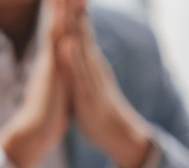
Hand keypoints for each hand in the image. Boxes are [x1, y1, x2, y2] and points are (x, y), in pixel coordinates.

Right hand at [0, 0, 72, 167]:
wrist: (35, 130)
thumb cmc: (49, 113)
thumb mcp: (60, 88)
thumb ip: (62, 75)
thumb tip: (63, 70)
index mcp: (58, 60)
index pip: (64, 29)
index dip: (68, 11)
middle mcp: (53, 56)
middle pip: (57, 20)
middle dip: (62, 1)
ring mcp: (51, 61)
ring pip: (54, 26)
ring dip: (58, 6)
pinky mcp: (51, 70)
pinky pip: (54, 42)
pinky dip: (57, 27)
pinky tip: (59, 13)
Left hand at [58, 0, 151, 167]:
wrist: (119, 134)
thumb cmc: (99, 108)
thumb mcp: (87, 79)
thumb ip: (81, 61)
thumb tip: (76, 45)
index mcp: (89, 58)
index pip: (78, 25)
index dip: (72, 5)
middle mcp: (92, 62)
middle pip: (81, 26)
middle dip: (75, 5)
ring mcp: (92, 76)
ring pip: (81, 44)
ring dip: (75, 23)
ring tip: (72, 2)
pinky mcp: (89, 93)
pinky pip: (80, 73)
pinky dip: (74, 58)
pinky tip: (69, 44)